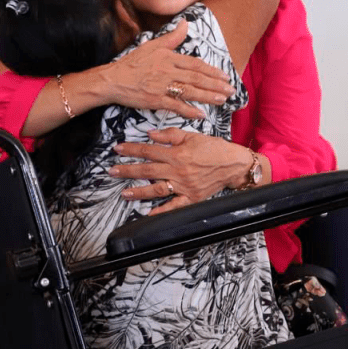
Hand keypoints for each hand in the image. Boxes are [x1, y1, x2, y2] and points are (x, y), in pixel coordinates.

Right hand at [101, 20, 234, 118]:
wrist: (112, 79)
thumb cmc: (131, 63)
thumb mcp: (151, 45)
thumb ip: (171, 37)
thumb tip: (185, 22)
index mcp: (168, 57)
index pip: (196, 64)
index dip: (212, 71)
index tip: (225, 76)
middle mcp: (167, 71)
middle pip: (197, 78)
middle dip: (216, 85)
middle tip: (231, 90)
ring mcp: (162, 86)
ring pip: (190, 91)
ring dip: (208, 96)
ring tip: (223, 100)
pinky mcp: (155, 100)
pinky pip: (176, 106)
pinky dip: (189, 110)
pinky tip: (202, 114)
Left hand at [109, 128, 258, 213]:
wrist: (234, 165)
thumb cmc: (214, 149)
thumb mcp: (193, 136)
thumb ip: (170, 135)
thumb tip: (150, 134)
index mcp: (178, 154)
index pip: (149, 150)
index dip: (132, 149)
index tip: (118, 149)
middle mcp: (178, 171)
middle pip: (148, 170)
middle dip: (128, 170)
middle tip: (112, 171)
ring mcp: (184, 186)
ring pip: (157, 189)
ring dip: (139, 192)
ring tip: (124, 193)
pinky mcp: (191, 198)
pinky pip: (174, 206)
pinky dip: (161, 211)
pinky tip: (148, 214)